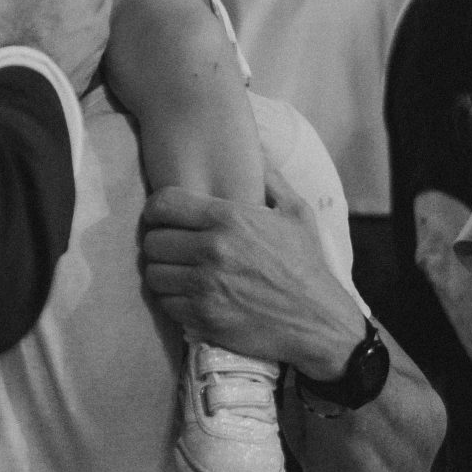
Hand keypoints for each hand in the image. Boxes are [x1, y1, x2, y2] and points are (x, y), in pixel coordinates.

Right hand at [0, 0, 114, 92]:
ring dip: (78, 10)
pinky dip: (68, 38)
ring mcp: (91, 52)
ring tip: (51, 7)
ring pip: (91, 20)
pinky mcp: (77, 76)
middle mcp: (102, 21)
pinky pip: (78, 48)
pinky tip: (48, 41)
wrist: (19, 91)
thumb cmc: (23, 23)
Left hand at [139, 179, 363, 376]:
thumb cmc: (307, 265)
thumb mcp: (296, 214)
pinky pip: (165, 303)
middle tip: (173, 248)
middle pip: (152, 241)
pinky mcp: (203, 317)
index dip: (156, 209)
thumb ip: (270, 179)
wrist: (320, 322)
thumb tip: (255, 149)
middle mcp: (212, 250)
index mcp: (230, 218)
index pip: (163, 204)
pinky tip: (188, 295)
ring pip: (153, 274)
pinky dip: (172, 299)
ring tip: (178, 272)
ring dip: (163, 273)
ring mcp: (205, 286)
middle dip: (160, 243)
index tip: (161, 216)